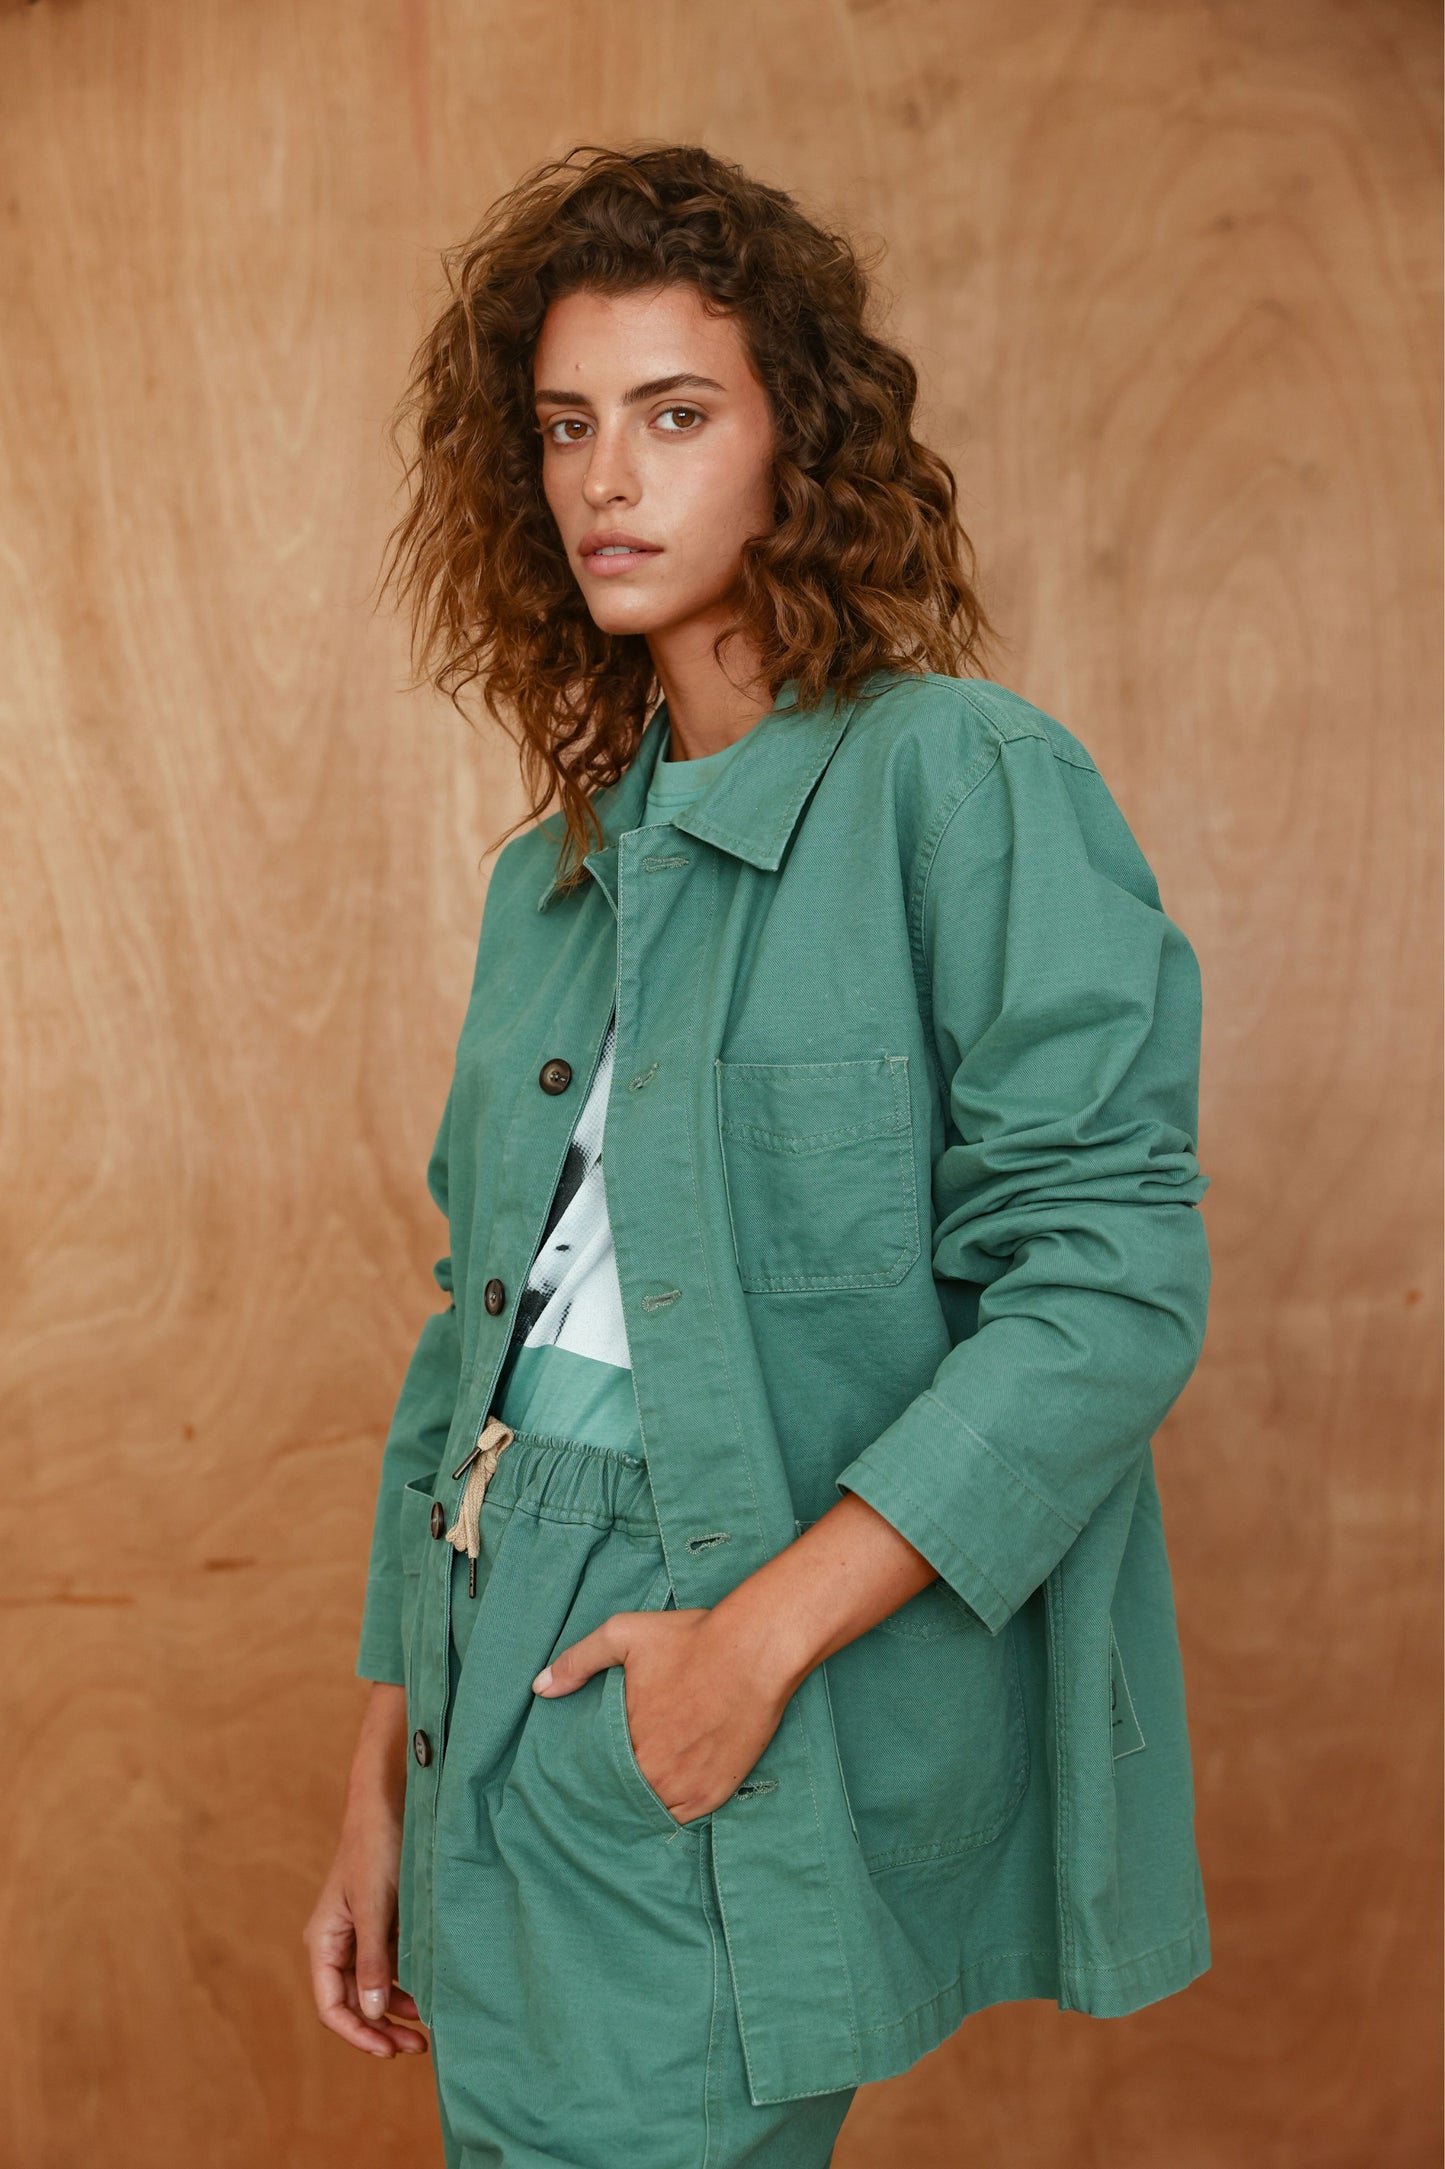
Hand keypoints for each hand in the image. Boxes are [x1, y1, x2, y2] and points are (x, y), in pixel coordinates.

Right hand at [303, 1682, 429, 2058]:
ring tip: (428, 2027)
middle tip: (417, 2048)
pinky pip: (391, 1964)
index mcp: (323, 1939)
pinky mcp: (384, 1920)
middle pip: (354, 2001)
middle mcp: (338, 1940)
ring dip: (397, 2008)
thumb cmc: (377, 1847)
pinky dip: (406, 1982)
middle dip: (381, 2027)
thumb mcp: (375, 1907)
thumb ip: (372, 1960)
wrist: (392, 1798)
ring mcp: (362, 1931)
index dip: (358, 2033)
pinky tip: (429, 1992)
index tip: (388, 2050)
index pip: (331, 2005)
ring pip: (374, 1986)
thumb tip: (371, 2012)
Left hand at [531, 1495, 940, 1825]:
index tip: (586, 1768)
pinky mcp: (714, 1795)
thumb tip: (540, 1687)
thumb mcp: (623, 1634)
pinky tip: (666, 1797)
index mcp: (624, 1739)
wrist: (755, 1652)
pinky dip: (672, 1811)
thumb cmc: (690, 1640)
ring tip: (638, 1789)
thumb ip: (578, 1660)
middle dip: (612, 1787)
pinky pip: (682, 1819)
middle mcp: (651, 1772)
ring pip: (648, 1810)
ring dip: (641, 1801)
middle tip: (614, 1779)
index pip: (593, 1771)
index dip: (590, 1769)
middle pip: (619, 1793)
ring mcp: (684, 1788)